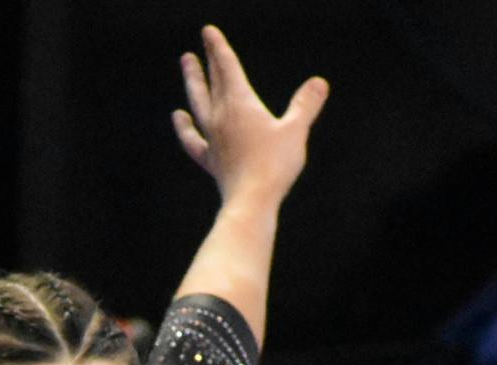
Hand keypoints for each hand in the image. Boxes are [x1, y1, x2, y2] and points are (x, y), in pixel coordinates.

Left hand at [172, 25, 328, 206]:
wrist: (250, 201)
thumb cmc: (274, 165)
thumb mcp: (295, 130)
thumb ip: (305, 104)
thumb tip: (318, 83)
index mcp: (240, 104)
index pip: (227, 68)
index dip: (218, 48)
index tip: (207, 31)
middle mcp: (221, 118)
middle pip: (211, 83)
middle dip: (204, 62)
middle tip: (194, 47)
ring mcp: (213, 140)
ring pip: (198, 105)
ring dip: (192, 84)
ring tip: (186, 67)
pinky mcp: (210, 160)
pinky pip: (192, 139)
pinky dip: (184, 127)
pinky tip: (179, 117)